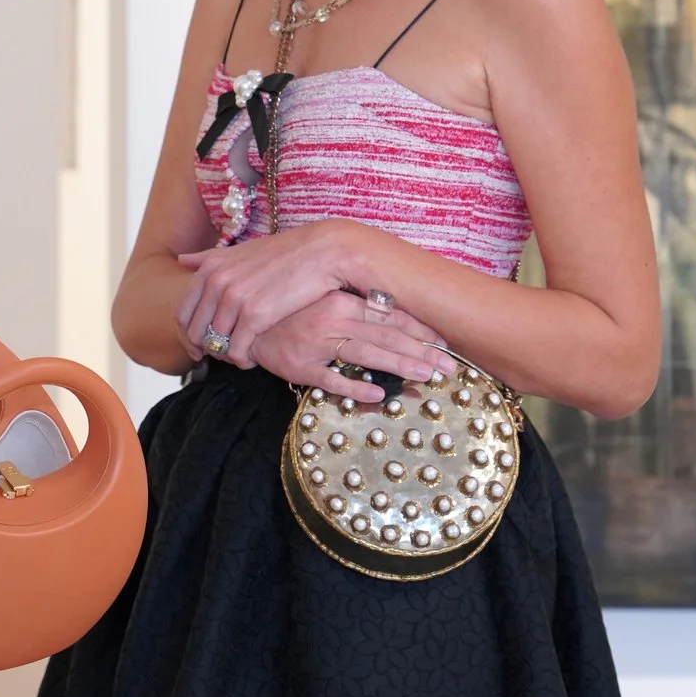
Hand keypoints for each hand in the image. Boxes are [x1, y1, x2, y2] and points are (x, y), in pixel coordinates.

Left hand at [176, 219, 401, 367]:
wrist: (321, 252)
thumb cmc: (283, 253)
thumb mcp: (240, 251)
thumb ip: (208, 258)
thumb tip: (181, 260)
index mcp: (210, 269)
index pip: (182, 313)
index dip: (187, 336)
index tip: (198, 347)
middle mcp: (217, 283)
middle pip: (196, 332)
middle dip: (205, 350)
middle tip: (220, 356)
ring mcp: (235, 300)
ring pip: (216, 344)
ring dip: (226, 356)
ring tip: (240, 356)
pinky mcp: (255, 316)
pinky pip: (237, 351)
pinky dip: (242, 360)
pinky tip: (252, 360)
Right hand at [248, 289, 454, 397]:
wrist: (246, 324)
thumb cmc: (292, 312)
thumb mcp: (326, 301)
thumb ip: (359, 309)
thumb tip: (397, 321)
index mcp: (342, 300)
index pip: (391, 315)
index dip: (421, 330)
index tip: (446, 343)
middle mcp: (333, 319)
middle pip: (387, 337)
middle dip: (422, 352)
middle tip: (449, 368)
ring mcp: (317, 344)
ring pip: (368, 356)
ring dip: (400, 366)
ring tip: (426, 377)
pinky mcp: (302, 367)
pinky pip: (334, 380)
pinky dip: (357, 388)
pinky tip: (380, 396)